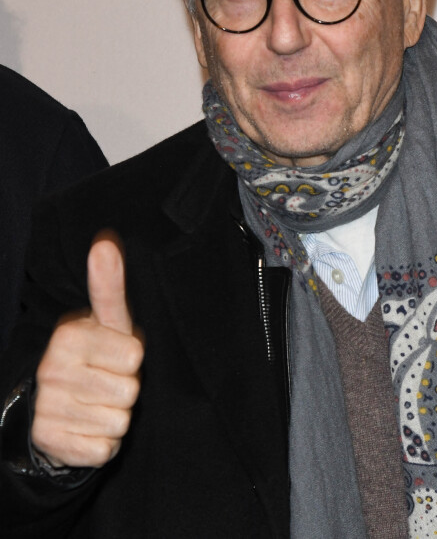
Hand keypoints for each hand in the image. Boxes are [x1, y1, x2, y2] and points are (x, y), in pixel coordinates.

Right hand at [31, 232, 143, 467]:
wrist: (57, 401)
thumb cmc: (96, 353)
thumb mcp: (108, 319)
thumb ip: (109, 283)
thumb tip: (105, 240)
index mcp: (69, 335)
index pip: (134, 354)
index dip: (132, 358)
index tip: (115, 354)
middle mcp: (53, 370)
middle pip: (129, 390)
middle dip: (125, 388)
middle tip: (107, 380)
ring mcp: (48, 407)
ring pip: (118, 421)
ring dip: (115, 416)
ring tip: (97, 402)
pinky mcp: (51, 441)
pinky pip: (104, 449)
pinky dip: (103, 442)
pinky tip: (87, 425)